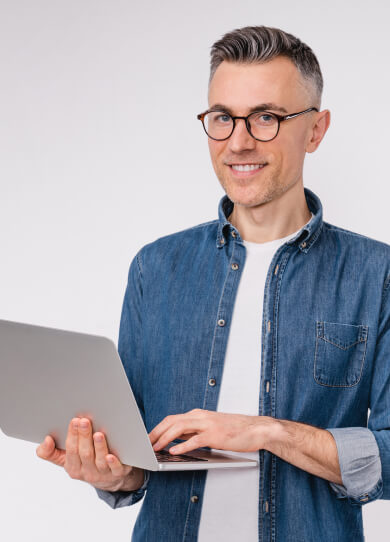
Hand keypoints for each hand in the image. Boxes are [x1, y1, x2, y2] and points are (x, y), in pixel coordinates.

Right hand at [36, 417, 144, 491]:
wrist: (109, 479)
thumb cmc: (85, 463)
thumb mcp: (66, 460)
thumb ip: (50, 452)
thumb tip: (45, 440)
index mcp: (73, 467)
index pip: (71, 450)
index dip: (72, 435)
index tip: (74, 420)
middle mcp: (87, 472)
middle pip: (85, 454)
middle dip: (84, 436)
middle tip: (84, 421)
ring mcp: (103, 474)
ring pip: (100, 461)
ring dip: (99, 447)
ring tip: (98, 434)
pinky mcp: (118, 474)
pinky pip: (115, 470)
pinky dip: (114, 463)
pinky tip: (112, 455)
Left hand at [149, 409, 276, 454]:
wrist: (257, 429)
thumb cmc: (235, 430)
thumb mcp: (211, 428)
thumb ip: (194, 431)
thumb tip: (176, 439)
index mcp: (198, 414)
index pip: (172, 419)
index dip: (157, 428)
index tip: (147, 438)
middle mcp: (200, 416)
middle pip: (171, 421)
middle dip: (155, 432)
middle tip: (144, 443)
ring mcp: (207, 424)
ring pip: (179, 428)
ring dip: (164, 438)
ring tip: (154, 447)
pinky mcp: (215, 435)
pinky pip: (194, 440)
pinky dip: (181, 446)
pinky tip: (173, 451)